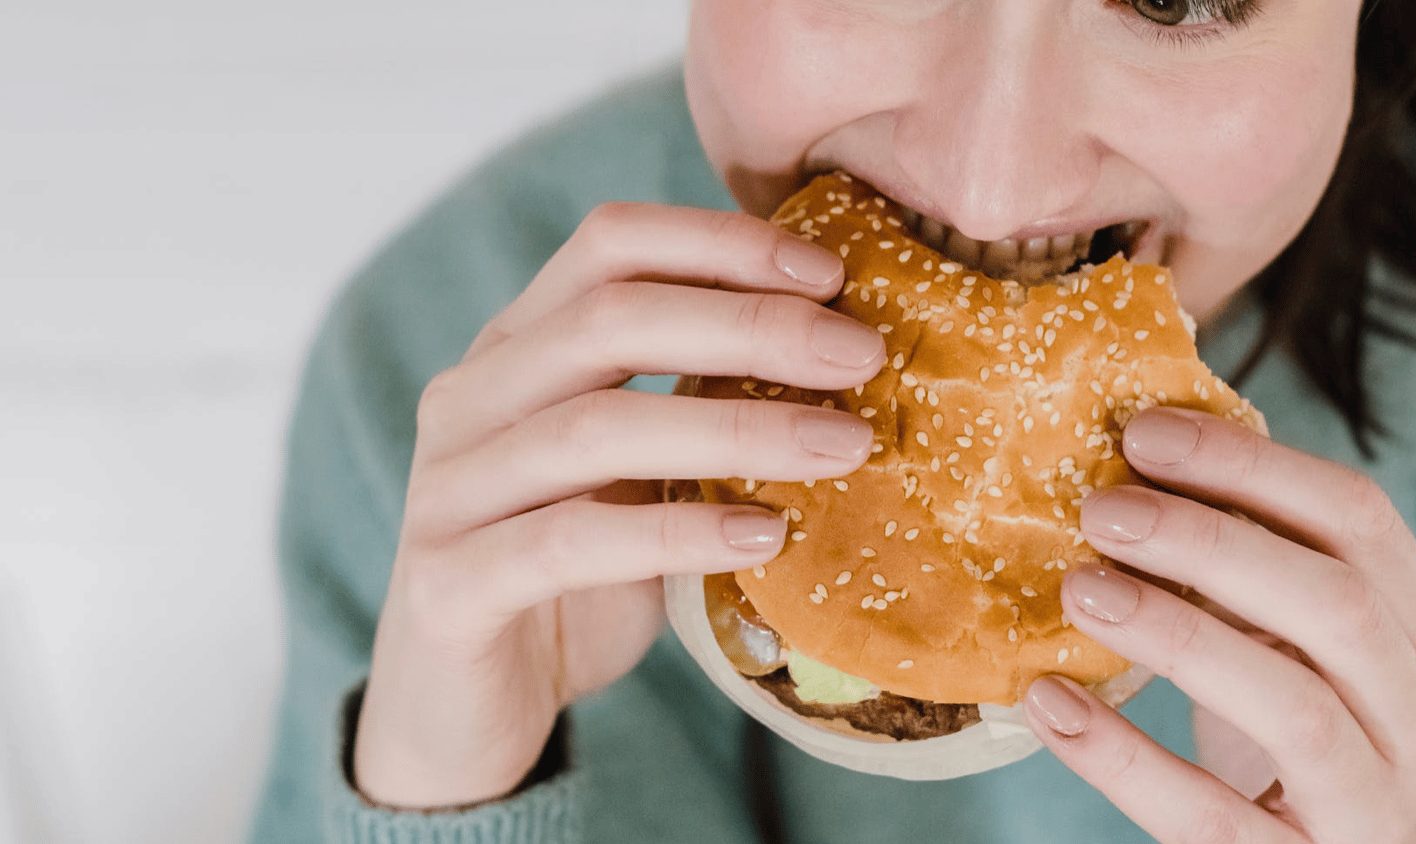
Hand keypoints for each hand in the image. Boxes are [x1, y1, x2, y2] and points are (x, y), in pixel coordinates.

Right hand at [353, 202, 886, 808]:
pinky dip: (677, 533)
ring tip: (845, 446)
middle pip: (608, 318)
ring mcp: (448, 491)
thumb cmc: (575, 581)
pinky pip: (569, 544)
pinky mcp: (449, 585)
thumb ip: (699, 407)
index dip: (721, 243)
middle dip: (751, 325)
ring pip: (594, 427)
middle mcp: (469, 399)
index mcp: (516, 348)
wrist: (469, 716)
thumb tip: (845, 354)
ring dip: (737, 429)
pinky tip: (764, 537)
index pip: (610, 245)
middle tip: (862, 355)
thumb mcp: (641, 477)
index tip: (832, 273)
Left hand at [1023, 407, 1415, 843]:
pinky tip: (1051, 703)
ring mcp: (1378, 808)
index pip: (1360, 520)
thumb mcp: (1297, 649)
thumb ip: (1252, 566)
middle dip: (1210, 541)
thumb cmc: (1294, 744)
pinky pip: (1211, 816)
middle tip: (1100, 508)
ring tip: (1079, 591)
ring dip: (1176, 635)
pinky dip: (1123, 758)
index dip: (1250, 465)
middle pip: (1336, 603)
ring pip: (1295, 709)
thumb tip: (1136, 455)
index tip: (1141, 432)